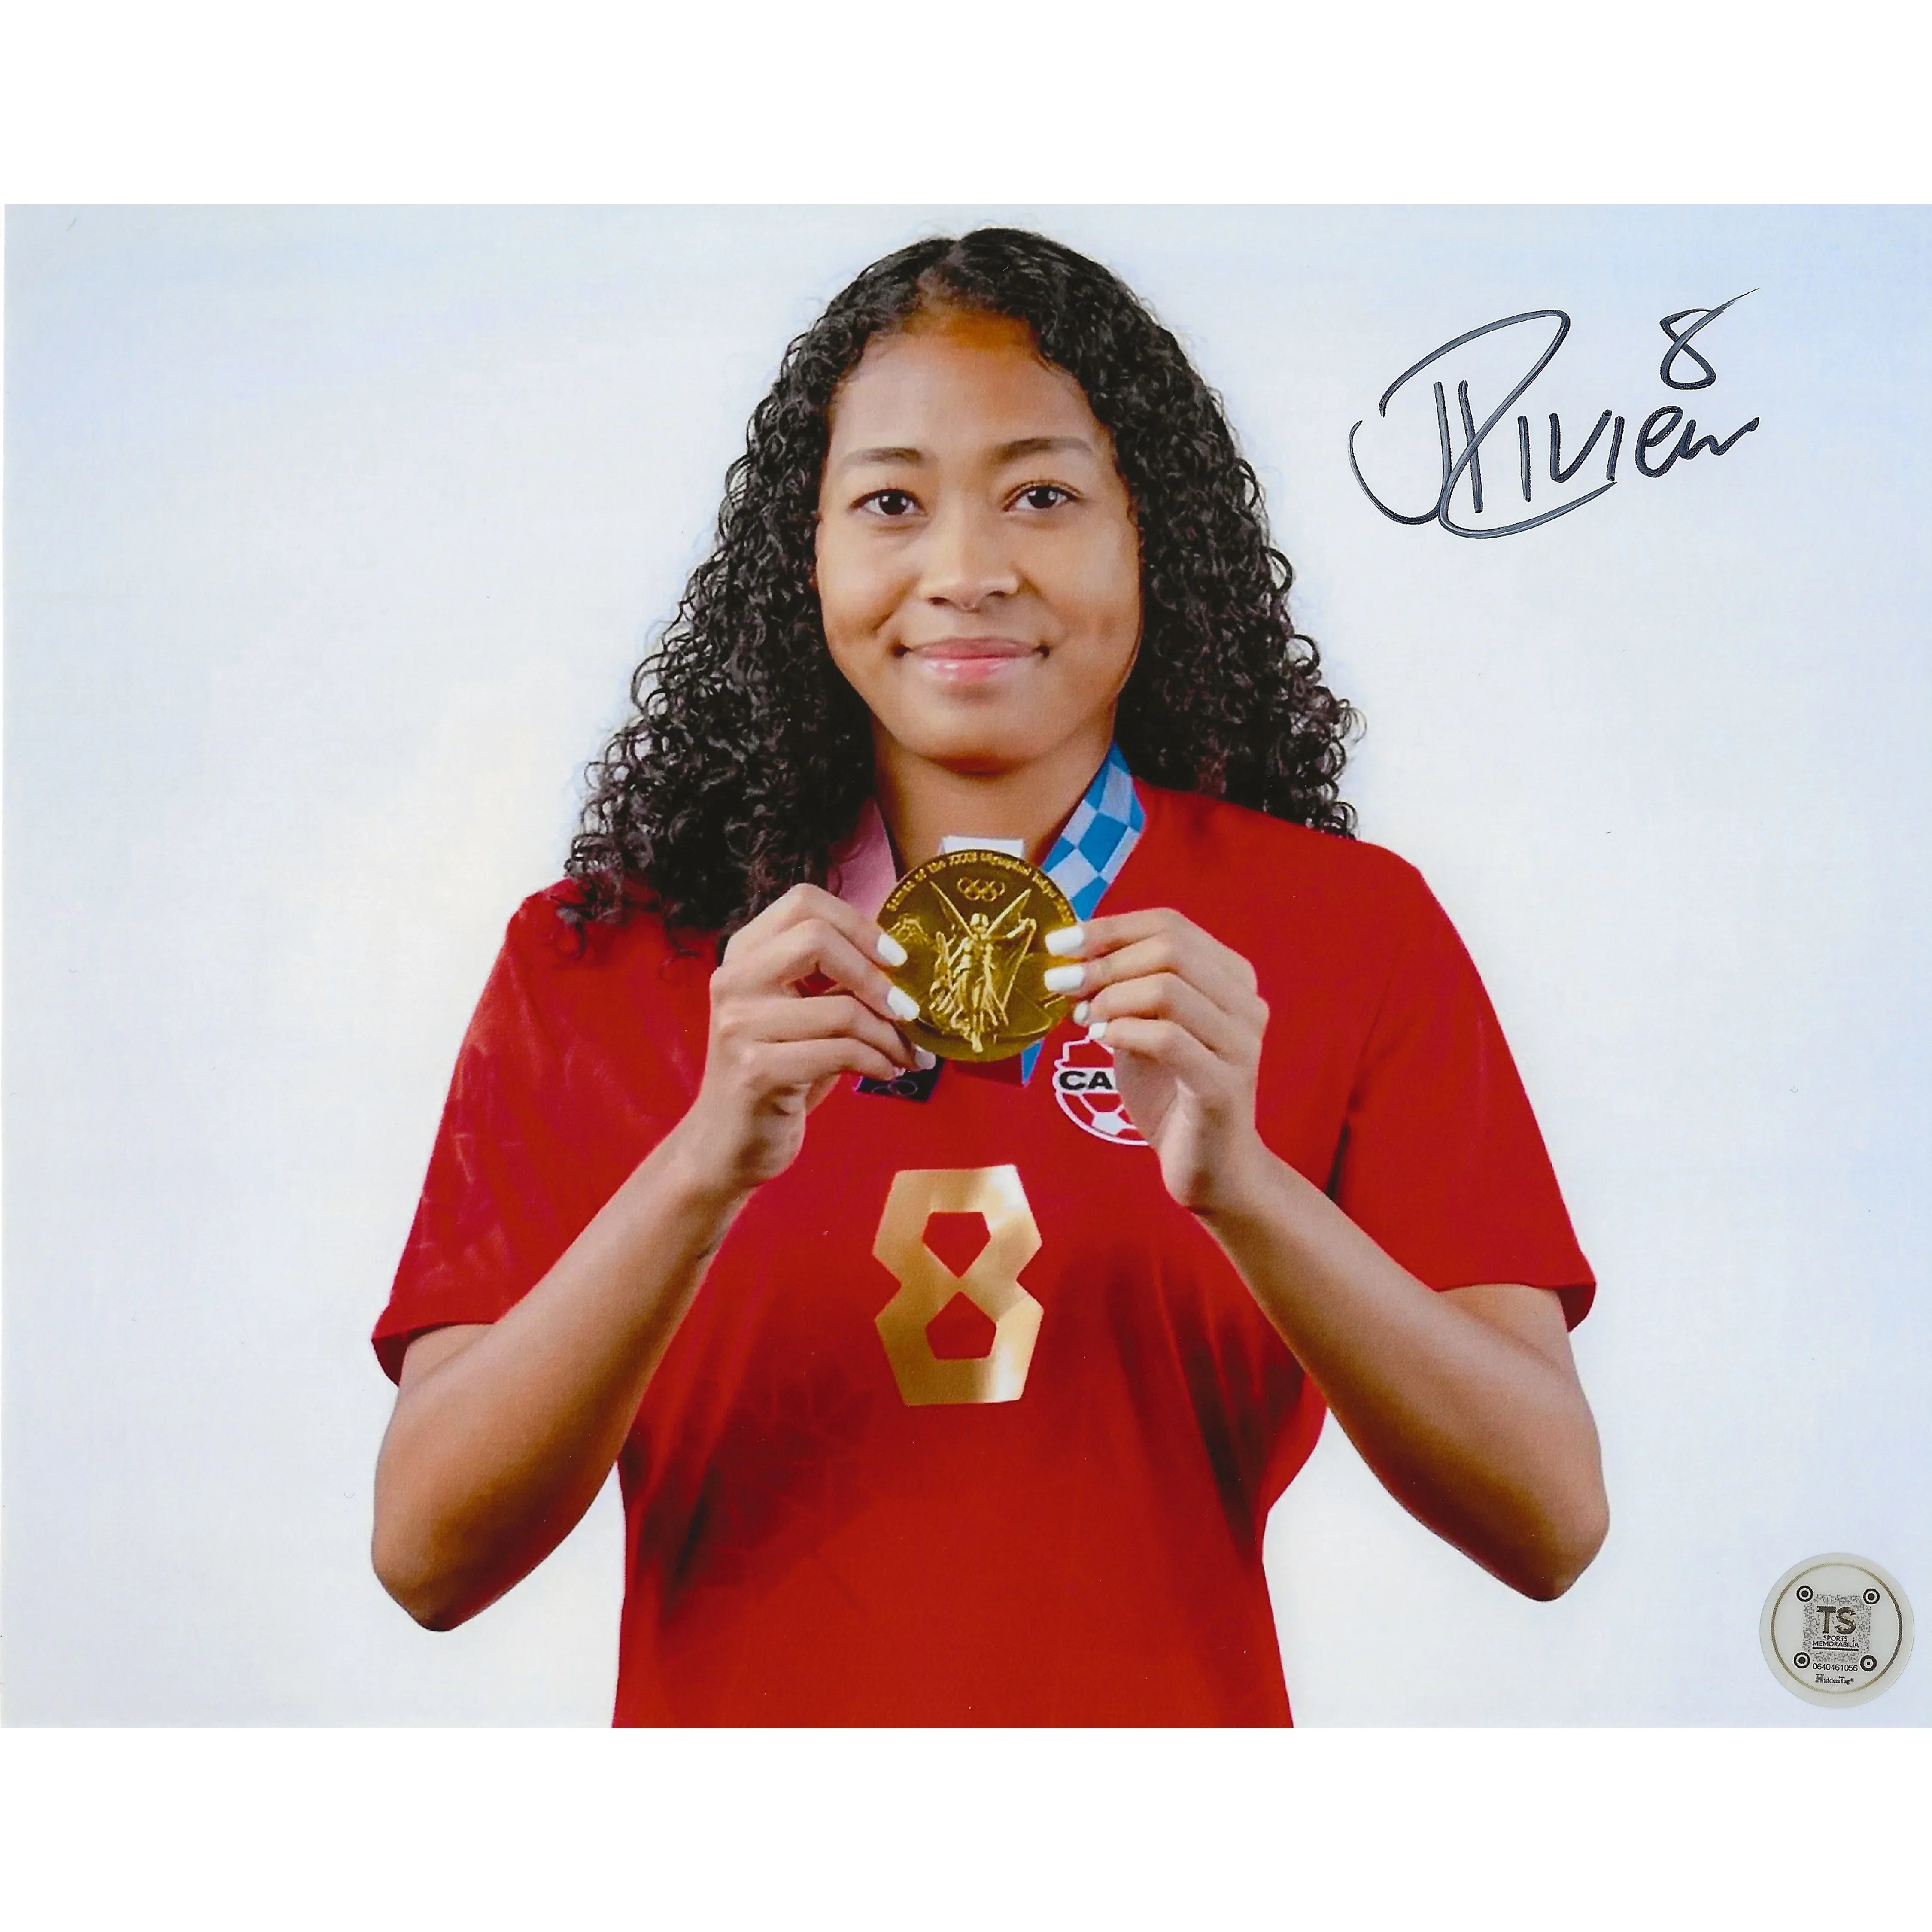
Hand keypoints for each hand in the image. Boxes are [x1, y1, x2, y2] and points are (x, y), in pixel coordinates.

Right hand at [672, 884, 924, 1198]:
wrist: (726, 1145)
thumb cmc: (778, 1074)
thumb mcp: (803, 1014)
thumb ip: (835, 980)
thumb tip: (903, 959)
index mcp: (745, 955)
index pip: (803, 902)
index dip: (859, 923)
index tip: (896, 958)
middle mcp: (733, 980)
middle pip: (817, 939)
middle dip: (876, 975)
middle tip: (909, 1009)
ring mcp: (739, 1025)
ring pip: (839, 1008)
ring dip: (889, 1035)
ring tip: (908, 1054)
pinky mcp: (755, 1070)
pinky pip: (839, 1052)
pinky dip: (876, 1062)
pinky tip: (887, 1072)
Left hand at [1043, 908, 1270, 1212]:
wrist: (1211, 1169)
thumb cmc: (1171, 1094)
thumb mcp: (1140, 1029)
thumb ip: (1119, 992)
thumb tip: (1068, 959)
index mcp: (1231, 979)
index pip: (1170, 924)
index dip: (1110, 927)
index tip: (1060, 943)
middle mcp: (1245, 1004)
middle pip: (1171, 948)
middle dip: (1104, 961)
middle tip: (1062, 983)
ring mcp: (1240, 1045)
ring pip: (1168, 989)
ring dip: (1111, 998)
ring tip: (1085, 1019)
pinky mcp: (1223, 1086)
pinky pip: (1168, 1039)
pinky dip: (1124, 1033)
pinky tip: (1101, 1042)